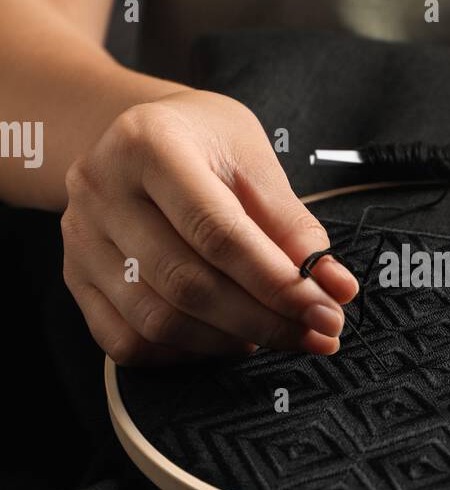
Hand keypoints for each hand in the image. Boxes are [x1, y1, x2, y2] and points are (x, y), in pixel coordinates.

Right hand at [62, 88, 357, 363]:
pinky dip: (184, 354)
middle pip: (187, 284)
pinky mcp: (74, 277)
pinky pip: (125, 342)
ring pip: (157, 321)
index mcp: (148, 143)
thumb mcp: (254, 159)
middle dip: (263, 320)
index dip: (277, 283)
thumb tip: (335, 287)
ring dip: (228, 341)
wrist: (137, 135)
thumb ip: (293, 224)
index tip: (326, 311)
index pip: (217, 233)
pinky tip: (224, 337)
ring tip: (273, 331)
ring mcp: (80, 238)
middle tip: (316, 334)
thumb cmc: (204, 143)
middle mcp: (100, 189)